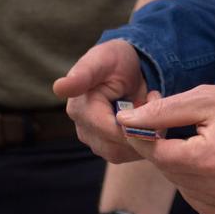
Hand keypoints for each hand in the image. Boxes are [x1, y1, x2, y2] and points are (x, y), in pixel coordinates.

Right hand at [53, 39, 148, 162]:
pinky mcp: (107, 147)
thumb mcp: (103, 60)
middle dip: (142, 126)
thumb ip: (83, 74)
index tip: (152, 96)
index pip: (110, 131)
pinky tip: (147, 116)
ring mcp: (94, 141)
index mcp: (79, 109)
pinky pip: (129, 153)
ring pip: (125, 153)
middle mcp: (83, 129)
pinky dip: (145, 138)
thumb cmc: (114, 60)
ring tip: (150, 103)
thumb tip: (59, 87)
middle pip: (118, 146)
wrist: (124, 68)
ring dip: (145, 133)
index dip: (135, 121)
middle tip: (155, 98)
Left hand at [117, 84, 214, 213]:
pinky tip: (214, 162)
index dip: (145, 133)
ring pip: (183, 187)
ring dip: (183, 166)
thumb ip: (163, 111)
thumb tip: (126, 119)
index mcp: (207, 159)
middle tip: (177, 123)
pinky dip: (200, 183)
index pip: (155, 152)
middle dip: (165, 146)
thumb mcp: (206, 98)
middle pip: (169, 170)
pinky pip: (203, 201)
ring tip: (202, 141)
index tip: (142, 119)